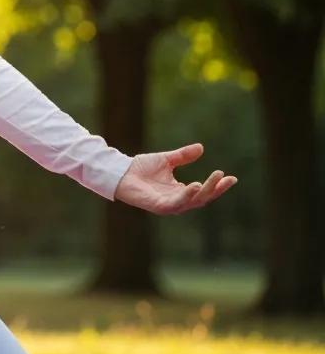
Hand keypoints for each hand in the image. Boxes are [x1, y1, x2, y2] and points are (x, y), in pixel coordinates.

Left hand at [113, 142, 236, 214]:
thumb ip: (183, 156)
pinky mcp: (159, 206)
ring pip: (192, 201)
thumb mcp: (166, 159)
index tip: (232, 177)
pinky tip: (195, 186)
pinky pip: (176, 203)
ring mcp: (169, 205)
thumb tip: (201, 147)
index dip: (218, 186)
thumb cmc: (141, 168)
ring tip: (213, 180)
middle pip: (202, 198)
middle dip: (215, 189)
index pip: (204, 190)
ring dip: (204, 191)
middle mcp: (177, 200)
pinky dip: (186, 196)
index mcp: (180, 191)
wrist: (121, 172)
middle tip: (225, 177)